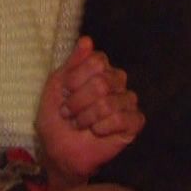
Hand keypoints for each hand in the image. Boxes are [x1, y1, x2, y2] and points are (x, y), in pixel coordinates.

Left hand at [35, 36, 144, 183]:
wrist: (58, 150)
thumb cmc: (56, 118)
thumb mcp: (56, 85)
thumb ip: (73, 62)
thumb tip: (87, 40)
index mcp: (100, 68)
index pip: (97, 61)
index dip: (76, 79)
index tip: (64, 93)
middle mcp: (117, 81)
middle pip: (102, 82)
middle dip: (79, 102)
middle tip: (70, 114)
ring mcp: (127, 101)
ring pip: (109, 103)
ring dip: (87, 118)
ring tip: (81, 125)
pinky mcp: (134, 123)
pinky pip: (122, 119)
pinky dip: (102, 128)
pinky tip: (96, 132)